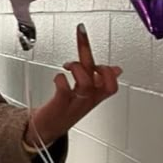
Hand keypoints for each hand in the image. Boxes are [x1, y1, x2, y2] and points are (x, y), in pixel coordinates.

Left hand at [26, 24, 120, 146]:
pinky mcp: (60, 105)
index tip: (99, 59)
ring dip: (77, 67)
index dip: (109, 70)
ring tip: (68, 65)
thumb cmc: (65, 110)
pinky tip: (58, 78)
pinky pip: (63, 90)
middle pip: (99, 75)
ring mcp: (75, 102)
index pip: (112, 83)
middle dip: (88, 50)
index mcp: (96, 96)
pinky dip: (60, 79)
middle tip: (81, 32)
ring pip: (85, 82)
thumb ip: (99, 80)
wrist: (46, 130)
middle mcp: (88, 99)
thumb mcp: (87, 95)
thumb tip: (117, 69)